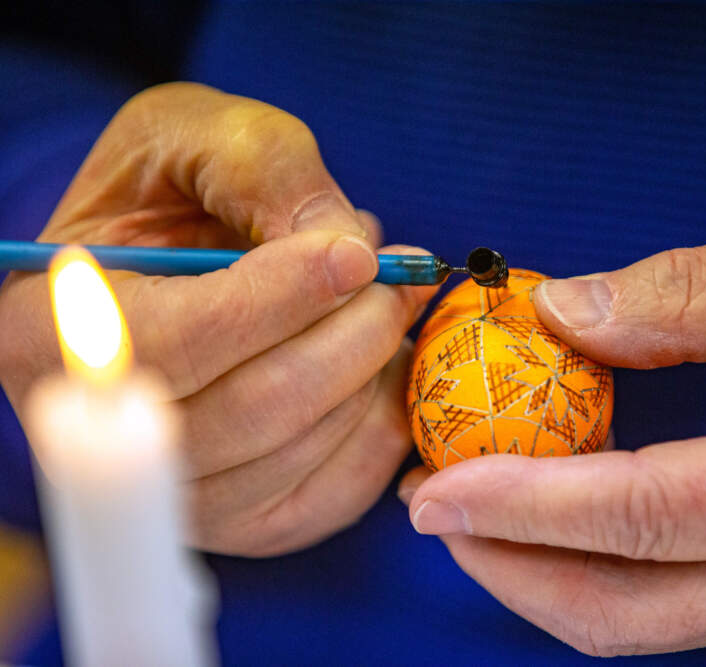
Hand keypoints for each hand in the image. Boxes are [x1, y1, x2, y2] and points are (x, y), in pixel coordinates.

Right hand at [0, 83, 436, 555]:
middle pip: (254, 409)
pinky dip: (380, 424)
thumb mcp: (192, 137)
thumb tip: (350, 249)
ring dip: (372, 370)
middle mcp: (104, 434)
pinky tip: (378, 366)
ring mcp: (179, 493)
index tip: (358, 256)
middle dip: (352, 334)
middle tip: (397, 275)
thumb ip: (263, 170)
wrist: (167, 264)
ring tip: (380, 306)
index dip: (280, 299)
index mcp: (50, 332)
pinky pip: (337, 493)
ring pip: (304, 450)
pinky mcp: (246, 523)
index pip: (176, 342)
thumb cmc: (170, 197)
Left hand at [398, 207, 705, 654]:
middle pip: (627, 609)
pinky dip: (599, 569)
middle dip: (510, 566)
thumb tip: (566, 312)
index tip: (438, 485)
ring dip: (545, 573)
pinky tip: (560, 516)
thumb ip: (697, 295)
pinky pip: (678, 604)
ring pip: (647, 623)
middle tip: (432, 509)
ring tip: (476, 510)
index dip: (525, 503)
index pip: (642, 515)